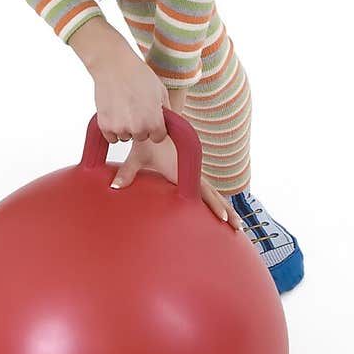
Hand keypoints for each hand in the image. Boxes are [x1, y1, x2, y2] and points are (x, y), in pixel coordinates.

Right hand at [92, 35, 169, 144]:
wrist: (114, 65)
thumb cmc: (137, 74)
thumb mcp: (160, 91)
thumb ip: (166, 111)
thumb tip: (167, 123)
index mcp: (154, 121)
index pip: (159, 137)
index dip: (155, 127)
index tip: (151, 118)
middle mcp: (137, 128)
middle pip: (141, 137)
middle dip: (140, 126)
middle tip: (135, 108)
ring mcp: (119, 128)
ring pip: (125, 137)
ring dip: (125, 127)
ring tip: (123, 107)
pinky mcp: (104, 125)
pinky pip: (111, 137)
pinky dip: (112, 129)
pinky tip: (114, 112)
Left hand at [109, 131, 244, 228]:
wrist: (159, 123)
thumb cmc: (148, 141)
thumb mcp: (137, 156)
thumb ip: (127, 172)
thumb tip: (114, 186)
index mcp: (183, 171)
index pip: (202, 191)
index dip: (214, 205)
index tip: (224, 218)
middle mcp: (192, 173)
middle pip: (214, 195)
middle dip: (227, 211)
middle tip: (239, 229)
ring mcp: (194, 174)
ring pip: (214, 193)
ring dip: (225, 208)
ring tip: (237, 226)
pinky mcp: (192, 174)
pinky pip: (207, 190)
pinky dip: (216, 201)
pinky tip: (221, 212)